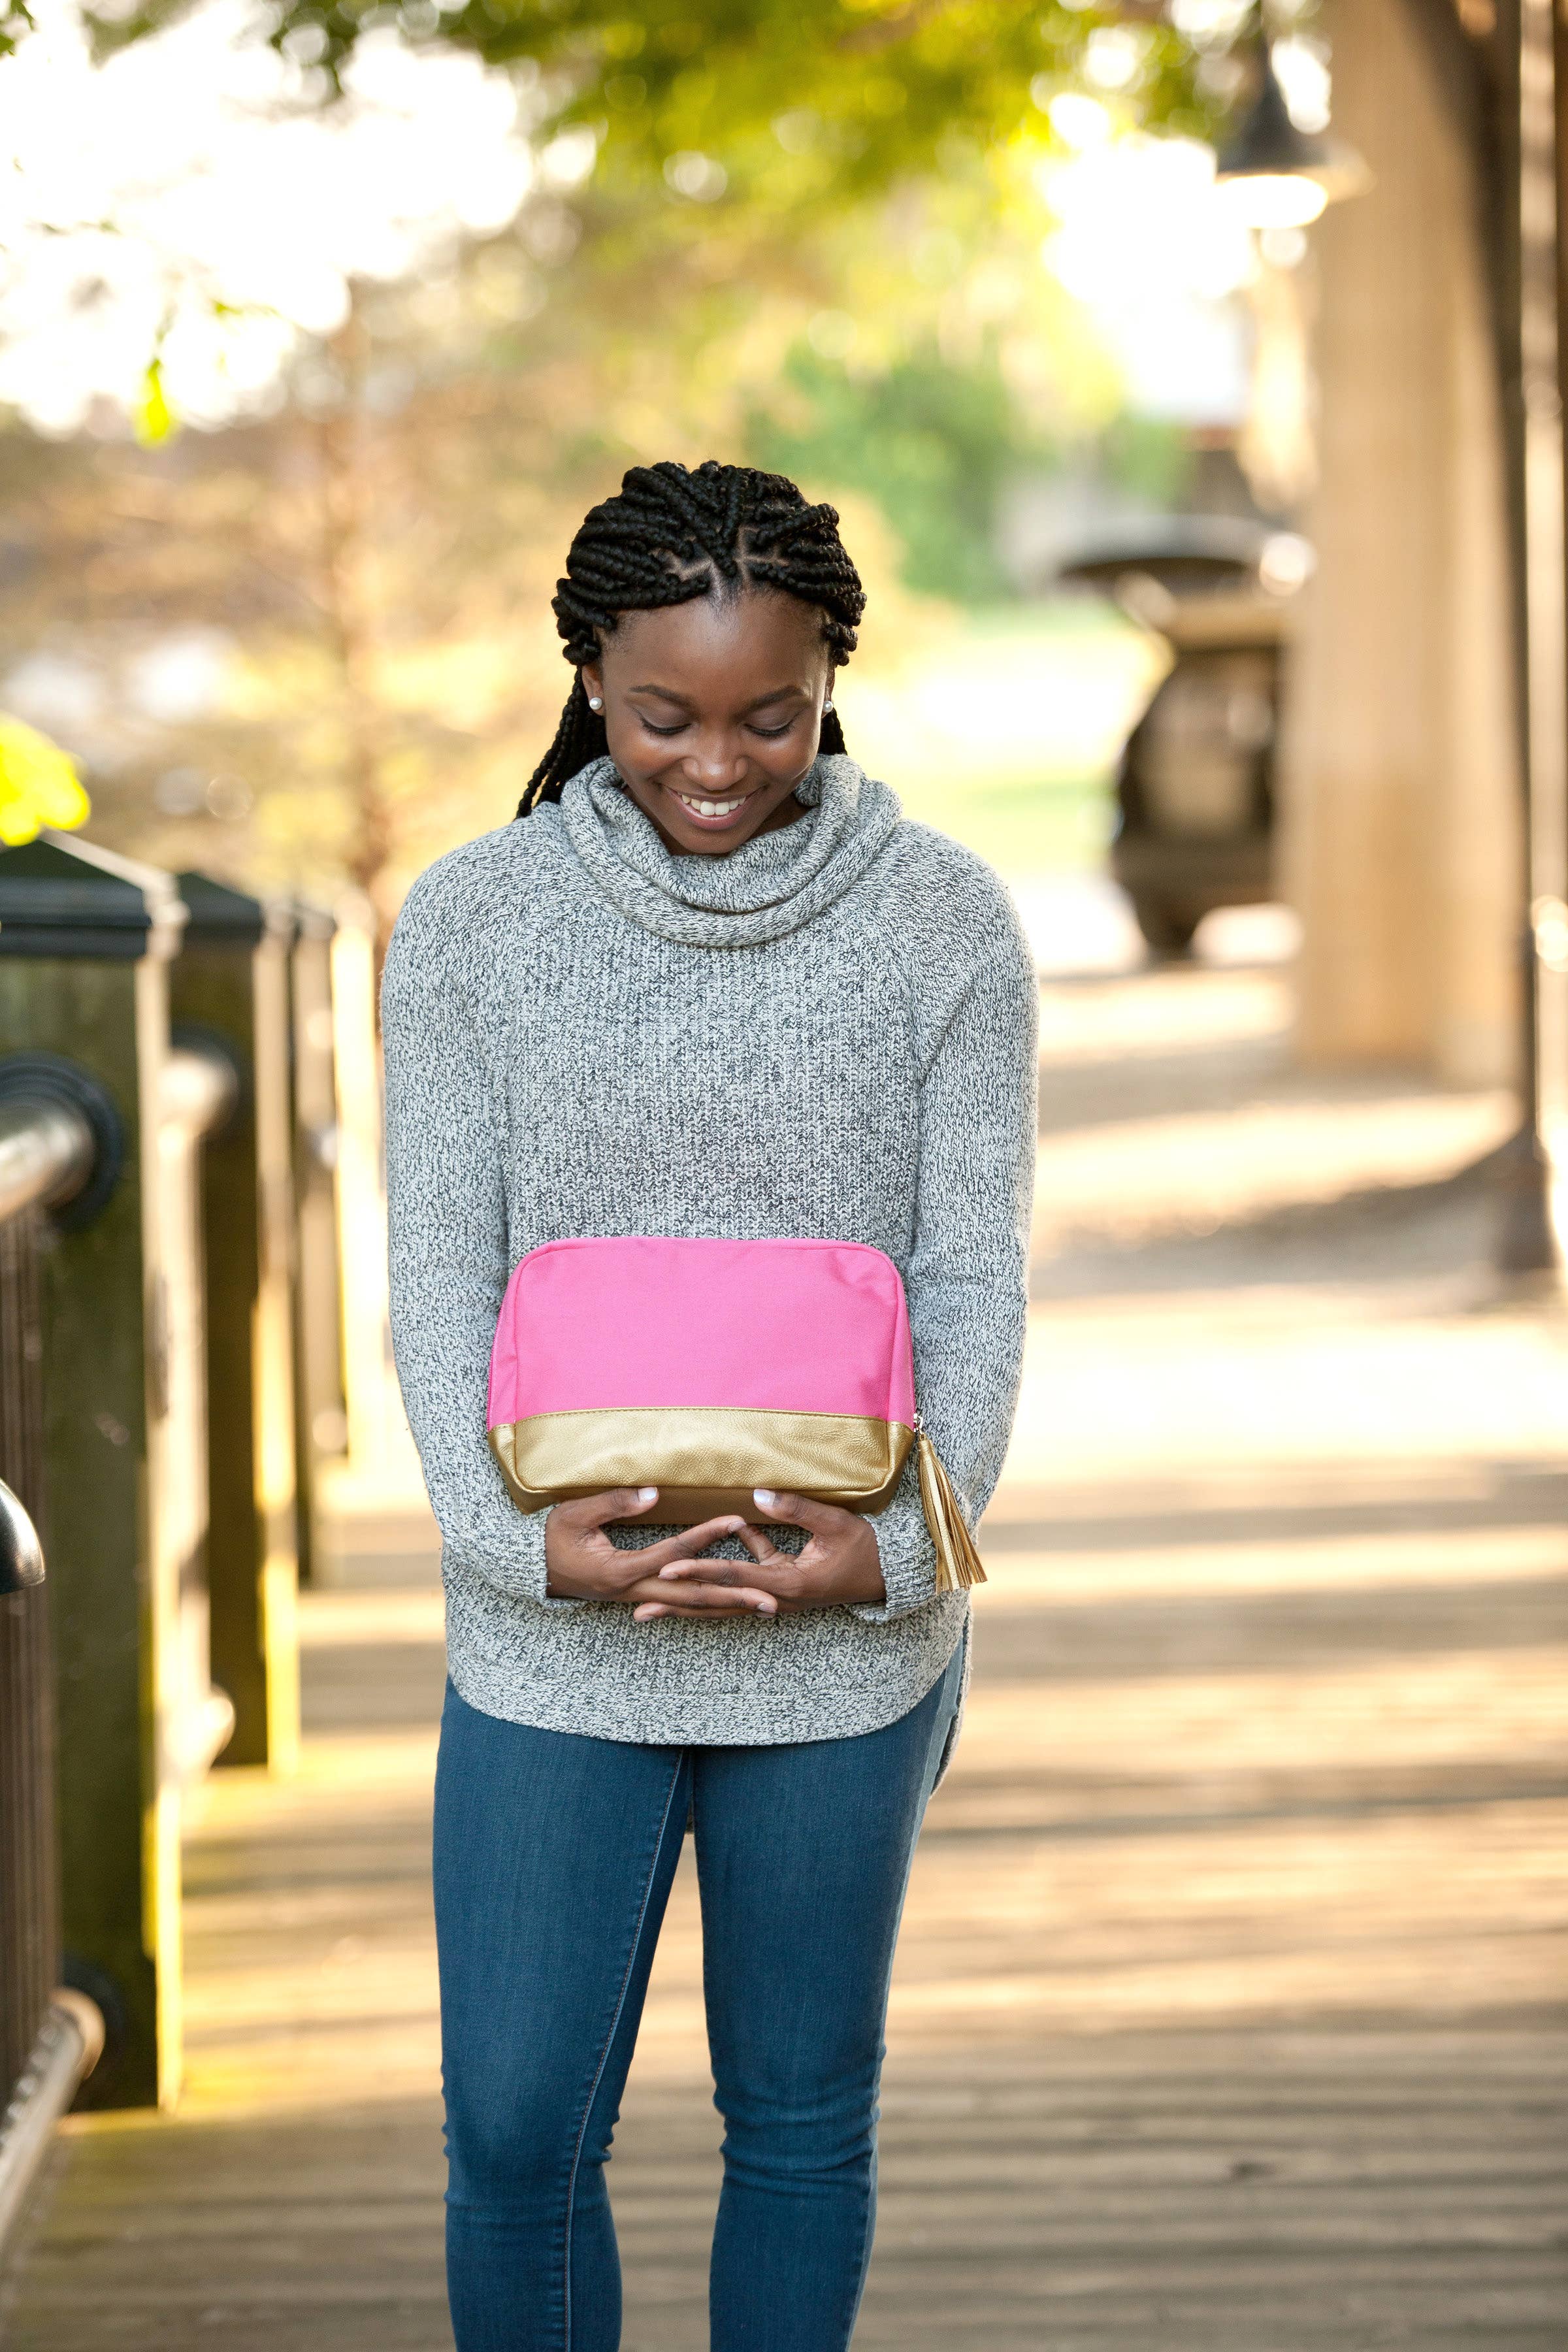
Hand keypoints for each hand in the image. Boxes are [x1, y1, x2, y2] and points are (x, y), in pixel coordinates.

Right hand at [545, 1488, 779, 1617]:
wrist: (530, 1569)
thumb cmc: (550, 1538)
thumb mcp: (575, 1514)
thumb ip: (614, 1503)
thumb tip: (653, 1492)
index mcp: (619, 1570)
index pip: (673, 1553)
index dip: (705, 1535)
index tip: (736, 1521)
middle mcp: (634, 1590)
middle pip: (692, 1595)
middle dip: (733, 1596)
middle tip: (771, 1597)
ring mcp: (637, 1598)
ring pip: (690, 1606)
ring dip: (728, 1607)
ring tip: (764, 1608)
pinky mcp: (639, 1597)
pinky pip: (679, 1605)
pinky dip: (707, 1606)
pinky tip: (730, 1604)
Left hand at [634, 1488, 884, 1621]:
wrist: (891, 1575)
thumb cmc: (867, 1549)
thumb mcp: (836, 1524)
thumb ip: (797, 1509)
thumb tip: (758, 1494)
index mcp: (788, 1585)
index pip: (733, 1577)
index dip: (699, 1572)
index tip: (667, 1570)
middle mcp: (777, 1598)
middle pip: (719, 1603)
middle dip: (679, 1605)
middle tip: (638, 1608)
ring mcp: (778, 1597)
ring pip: (726, 1598)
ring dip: (692, 1596)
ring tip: (656, 1597)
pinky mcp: (782, 1586)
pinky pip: (747, 1578)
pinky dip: (729, 1564)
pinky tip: (716, 1540)